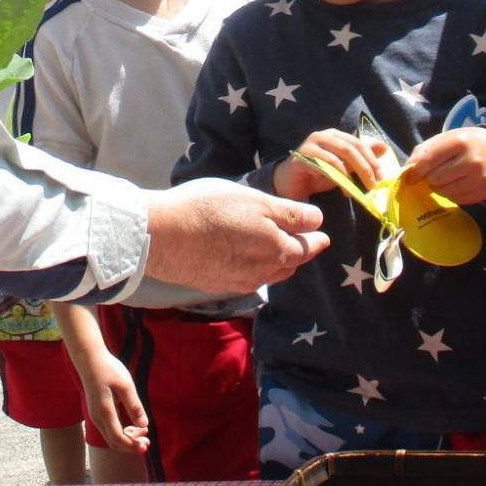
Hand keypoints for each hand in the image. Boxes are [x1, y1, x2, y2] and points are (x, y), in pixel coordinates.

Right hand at [77, 351, 149, 453]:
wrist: (90, 359)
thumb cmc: (109, 369)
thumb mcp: (126, 386)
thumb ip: (134, 406)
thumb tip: (144, 425)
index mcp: (105, 412)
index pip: (118, 439)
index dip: (132, 446)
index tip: (146, 445)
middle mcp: (97, 417)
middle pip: (114, 442)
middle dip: (131, 445)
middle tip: (148, 442)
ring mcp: (95, 415)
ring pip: (111, 436)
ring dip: (127, 438)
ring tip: (144, 432)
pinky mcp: (97, 411)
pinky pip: (109, 428)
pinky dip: (121, 431)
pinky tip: (133, 425)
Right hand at [144, 178, 326, 292]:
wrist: (162, 236)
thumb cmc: (209, 209)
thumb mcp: (254, 200)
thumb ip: (289, 213)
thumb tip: (317, 221)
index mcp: (277, 248)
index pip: (307, 245)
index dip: (316, 238)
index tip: (323, 235)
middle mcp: (263, 271)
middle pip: (290, 263)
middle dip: (301, 252)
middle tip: (307, 243)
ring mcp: (240, 281)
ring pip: (271, 273)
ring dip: (281, 263)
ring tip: (281, 251)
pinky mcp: (219, 285)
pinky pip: (249, 279)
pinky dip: (258, 269)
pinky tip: (249, 260)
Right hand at [274, 129, 391, 199]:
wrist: (290, 184)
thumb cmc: (318, 175)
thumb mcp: (344, 167)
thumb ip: (361, 158)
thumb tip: (384, 147)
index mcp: (336, 135)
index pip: (360, 143)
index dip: (373, 160)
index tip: (381, 178)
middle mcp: (324, 135)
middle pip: (351, 148)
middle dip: (366, 167)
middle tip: (373, 185)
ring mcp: (312, 144)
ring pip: (340, 155)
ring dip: (353, 174)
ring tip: (359, 191)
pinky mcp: (303, 156)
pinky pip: (326, 165)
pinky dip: (339, 178)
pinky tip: (344, 190)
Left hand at [401, 127, 485, 205]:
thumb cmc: (468, 144)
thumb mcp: (450, 137)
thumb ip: (427, 149)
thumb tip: (408, 167)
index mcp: (460, 141)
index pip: (429, 159)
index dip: (415, 170)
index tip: (409, 176)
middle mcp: (471, 160)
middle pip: (435, 178)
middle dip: (428, 178)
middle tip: (432, 175)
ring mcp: (479, 178)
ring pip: (444, 191)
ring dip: (438, 187)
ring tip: (443, 179)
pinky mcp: (483, 192)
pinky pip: (456, 199)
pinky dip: (450, 194)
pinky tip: (455, 184)